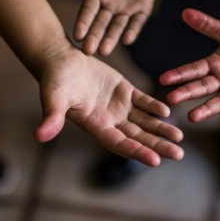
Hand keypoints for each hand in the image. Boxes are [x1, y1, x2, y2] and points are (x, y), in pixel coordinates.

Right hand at [34, 46, 183, 166]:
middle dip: (158, 145)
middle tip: (179, 154)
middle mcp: (109, 119)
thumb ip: (51, 117)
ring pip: (144, 121)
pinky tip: (167, 111)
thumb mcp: (53, 98)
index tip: (156, 161)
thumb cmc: (54, 80)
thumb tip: (40, 135)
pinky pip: (142, 101)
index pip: (120, 143)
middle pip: (138, 137)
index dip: (137, 152)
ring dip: (161, 128)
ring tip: (180, 136)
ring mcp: (117, 106)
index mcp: (95, 125)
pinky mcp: (123, 90)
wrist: (59, 59)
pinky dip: (154, 106)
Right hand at [67, 0, 156, 55]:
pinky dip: (132, 31)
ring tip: (103, 51)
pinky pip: (136, 23)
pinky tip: (127, 40)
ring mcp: (125, 10)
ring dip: (110, 39)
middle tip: (87, 51)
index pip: (88, 10)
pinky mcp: (141, 11)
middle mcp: (109, 5)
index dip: (83, 22)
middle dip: (94, 37)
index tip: (77, 35)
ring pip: (116, 27)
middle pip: (100, 23)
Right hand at [160, 9, 219, 126]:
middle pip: (203, 87)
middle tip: (171, 99)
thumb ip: (208, 25)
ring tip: (193, 117)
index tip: (163, 79)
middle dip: (187, 93)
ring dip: (208, 109)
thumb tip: (185, 12)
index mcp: (215, 65)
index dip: (179, 75)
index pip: (194, 70)